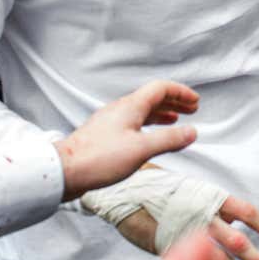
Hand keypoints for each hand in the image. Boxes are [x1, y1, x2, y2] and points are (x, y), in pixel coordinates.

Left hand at [54, 80, 199, 200]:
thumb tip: (192, 132)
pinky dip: (147, 125)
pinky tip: (148, 137)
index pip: (161, 88)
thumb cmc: (98, 159)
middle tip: (190, 108)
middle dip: (173, 101)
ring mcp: (110, 121)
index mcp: (130, 106)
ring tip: (174, 120)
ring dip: (161, 113)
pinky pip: (131, 122)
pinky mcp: (103, 135)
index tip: (195, 101)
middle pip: (151, 98)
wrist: (63, 171)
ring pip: (141, 111)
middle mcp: (120, 109)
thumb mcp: (142, 149)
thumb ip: (169, 139)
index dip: (180, 92)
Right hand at [113, 193, 258, 259]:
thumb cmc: (165, 191)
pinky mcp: (172, 249)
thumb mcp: (196, 191)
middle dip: (255, 258)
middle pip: (238, 241)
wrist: (129, 191)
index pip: (246, 212)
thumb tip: (236, 223)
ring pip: (220, 259)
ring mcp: (188, 233)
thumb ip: (215, 208)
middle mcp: (204, 215)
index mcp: (212, 197)